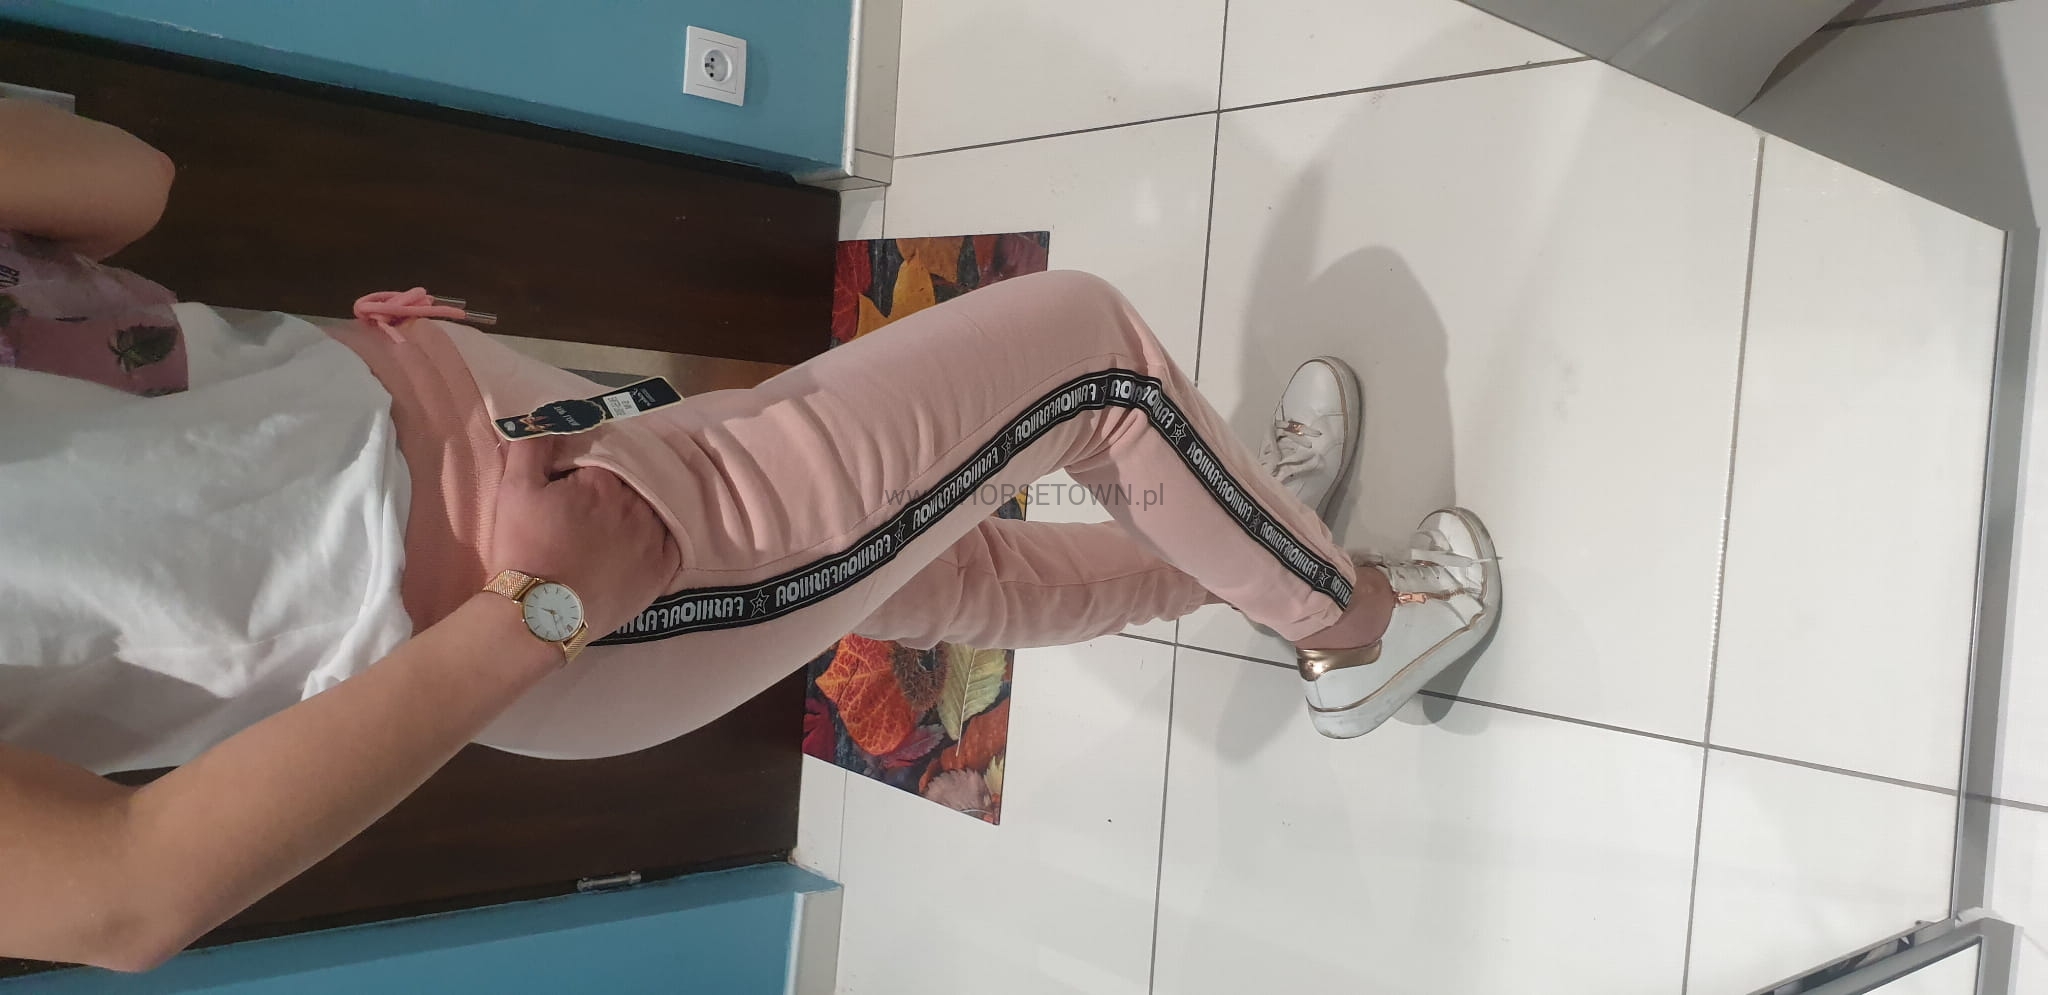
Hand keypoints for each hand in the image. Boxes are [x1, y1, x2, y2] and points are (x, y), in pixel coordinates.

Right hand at [489, 435, 680, 639]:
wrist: (539, 611)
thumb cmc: (524, 547)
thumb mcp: (515, 488)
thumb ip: (532, 446)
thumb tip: (549, 416)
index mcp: (605, 478)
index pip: (611, 455)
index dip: (597, 465)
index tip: (585, 477)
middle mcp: (637, 503)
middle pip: (637, 481)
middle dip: (623, 484)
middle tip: (602, 502)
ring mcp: (653, 537)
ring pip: (658, 507)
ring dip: (645, 506)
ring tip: (624, 519)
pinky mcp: (662, 570)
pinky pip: (675, 540)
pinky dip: (665, 534)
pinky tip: (651, 537)